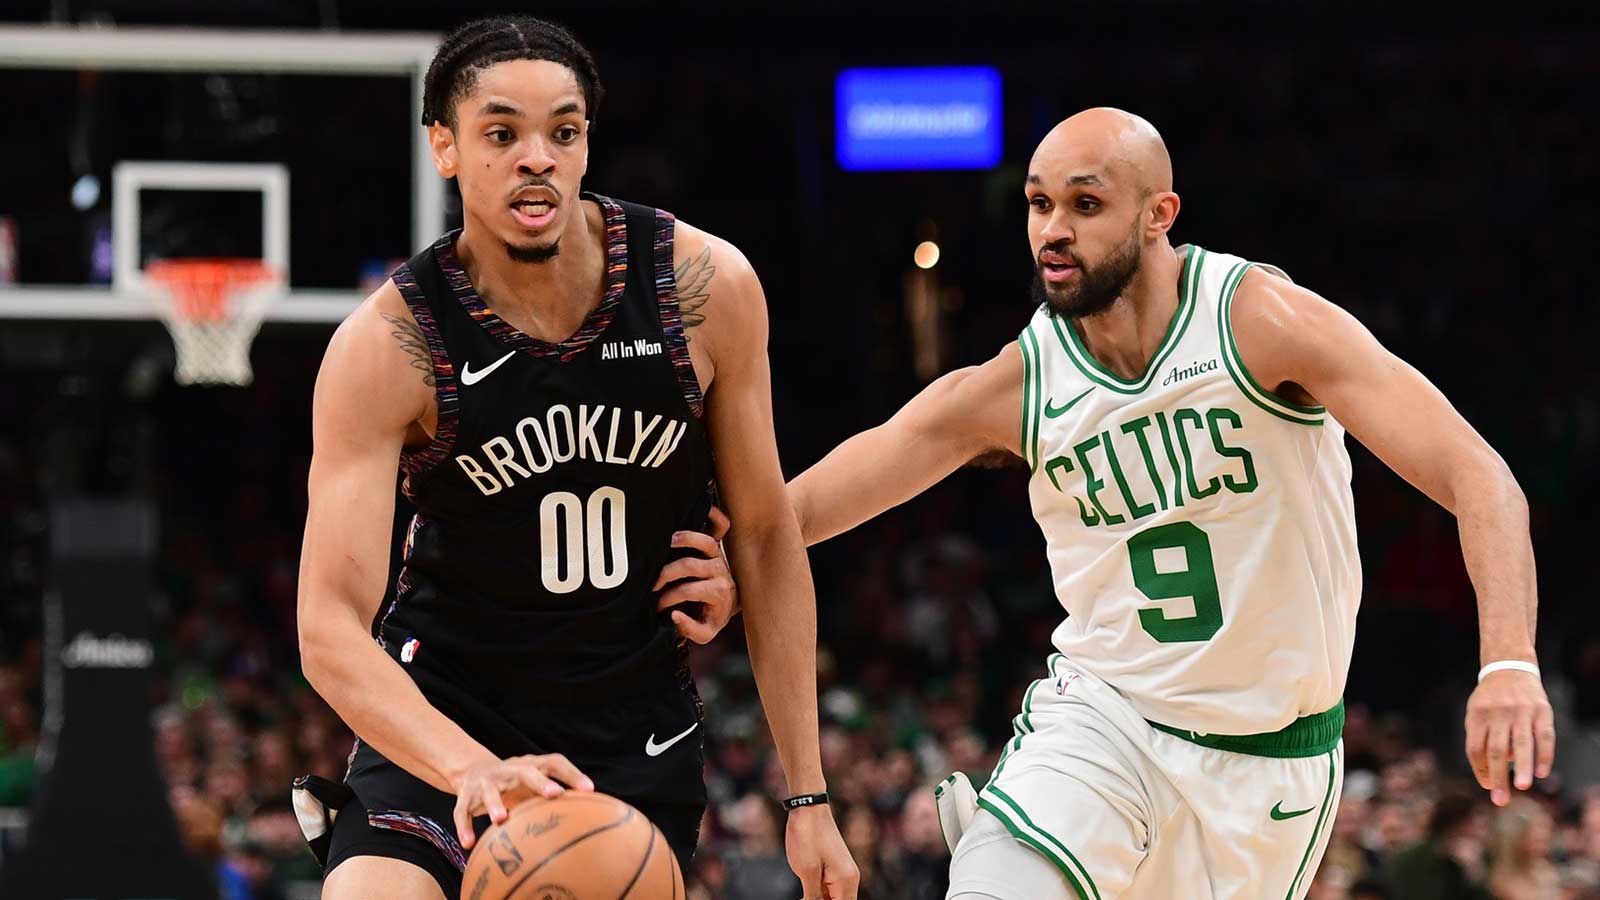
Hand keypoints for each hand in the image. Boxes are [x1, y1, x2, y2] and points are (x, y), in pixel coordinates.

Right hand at [451, 753, 593, 848]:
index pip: (554, 762)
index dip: (572, 774)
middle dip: (540, 782)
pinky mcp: (466, 796)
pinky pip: (462, 811)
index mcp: (529, 765)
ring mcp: (486, 782)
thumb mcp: (533, 785)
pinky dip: (464, 827)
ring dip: (495, 804)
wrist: (473, 772)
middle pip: (525, 771)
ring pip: (490, 791)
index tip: (589, 789)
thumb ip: (555, 796)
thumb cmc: (515, 784)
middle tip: (555, 794)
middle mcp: (508, 770)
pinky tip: (469, 843)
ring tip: (501, 819)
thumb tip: (589, 817)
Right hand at [654, 506, 737, 643]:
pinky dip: (713, 513)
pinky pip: (721, 524)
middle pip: (691, 565)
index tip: (657, 606)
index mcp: (718, 592)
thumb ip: (690, 630)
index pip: (689, 591)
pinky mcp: (718, 543)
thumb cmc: (711, 617)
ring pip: (705, 541)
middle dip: (667, 574)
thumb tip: (674, 615)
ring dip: (684, 539)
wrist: (729, 603)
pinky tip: (700, 508)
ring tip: (667, 542)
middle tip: (652, 583)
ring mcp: (719, 555)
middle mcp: (720, 571)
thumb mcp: (705, 632)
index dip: (669, 598)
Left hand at [785, 804, 858, 899]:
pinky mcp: (832, 869)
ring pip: (831, 899)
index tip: (807, 899)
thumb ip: (813, 898)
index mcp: (847, 882)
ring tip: (802, 893)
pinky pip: (827, 891)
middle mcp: (849, 880)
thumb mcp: (807, 871)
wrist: (808, 808)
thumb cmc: (808, 837)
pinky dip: (816, 896)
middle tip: (802, 896)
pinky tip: (802, 895)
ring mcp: (841, 874)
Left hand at [1464, 668, 1554, 806]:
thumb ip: (1480, 738)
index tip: (1488, 786)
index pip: (1475, 748)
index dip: (1480, 770)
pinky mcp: (1542, 710)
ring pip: (1521, 744)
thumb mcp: (1476, 712)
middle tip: (1500, 800)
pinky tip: (1542, 773)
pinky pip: (1544, 736)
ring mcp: (1520, 711)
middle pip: (1495, 750)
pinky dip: (1544, 755)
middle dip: (1498, 776)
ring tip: (1521, 787)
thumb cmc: (1490, 699)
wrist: (1510, 667)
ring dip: (1521, 767)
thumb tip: (1491, 772)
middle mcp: (1498, 713)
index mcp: (1477, 715)